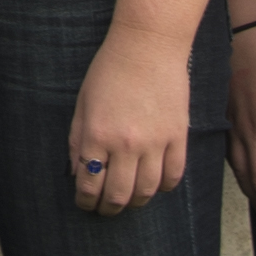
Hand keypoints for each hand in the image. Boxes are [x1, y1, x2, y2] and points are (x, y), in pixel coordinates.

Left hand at [66, 24, 192, 216]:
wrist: (147, 46)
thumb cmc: (109, 70)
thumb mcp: (82, 104)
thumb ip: (77, 140)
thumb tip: (77, 173)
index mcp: (96, 135)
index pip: (89, 185)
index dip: (85, 202)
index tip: (85, 204)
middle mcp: (125, 144)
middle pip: (118, 196)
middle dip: (108, 209)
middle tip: (104, 210)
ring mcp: (154, 142)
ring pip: (147, 192)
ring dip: (136, 202)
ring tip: (129, 200)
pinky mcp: (178, 137)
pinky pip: (173, 176)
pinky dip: (164, 187)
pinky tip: (155, 185)